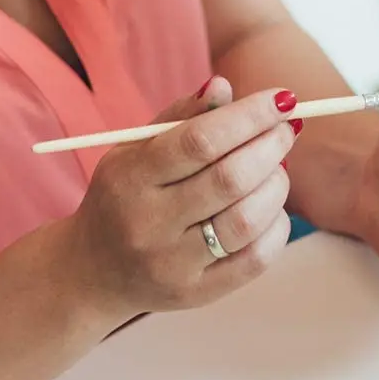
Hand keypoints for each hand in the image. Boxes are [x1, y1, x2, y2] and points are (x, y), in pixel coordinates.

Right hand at [65, 77, 296, 319]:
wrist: (92, 272)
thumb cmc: (124, 196)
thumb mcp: (135, 149)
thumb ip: (180, 116)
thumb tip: (223, 86)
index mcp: (130, 178)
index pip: (199, 141)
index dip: (248, 116)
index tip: (281, 98)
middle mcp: (148, 224)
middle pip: (228, 179)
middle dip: (270, 146)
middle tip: (286, 129)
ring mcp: (172, 264)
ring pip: (246, 220)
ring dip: (276, 185)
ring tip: (277, 167)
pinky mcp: (196, 294)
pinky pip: (254, 260)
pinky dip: (276, 225)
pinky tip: (271, 206)